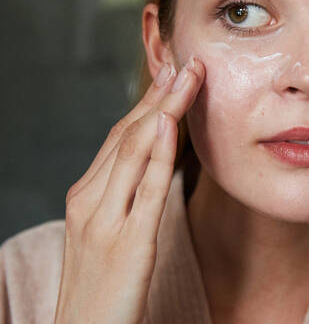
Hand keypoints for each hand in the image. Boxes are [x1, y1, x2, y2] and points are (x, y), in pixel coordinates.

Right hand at [54, 57, 204, 323]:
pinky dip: (156, 153)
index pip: (120, 136)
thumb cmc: (101, 282)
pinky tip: (168, 124)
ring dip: (163, 109)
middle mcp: (91, 199)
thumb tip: (153, 159)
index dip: (147, 102)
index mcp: (87, 194)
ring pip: (134, 150)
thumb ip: (124, 195)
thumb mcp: (107, 230)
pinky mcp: (127, 244)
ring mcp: (105, 219)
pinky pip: (144, 189)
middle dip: (159, 95)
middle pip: (128, 134)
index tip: (170, 73)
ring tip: (187, 77)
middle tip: (184, 61)